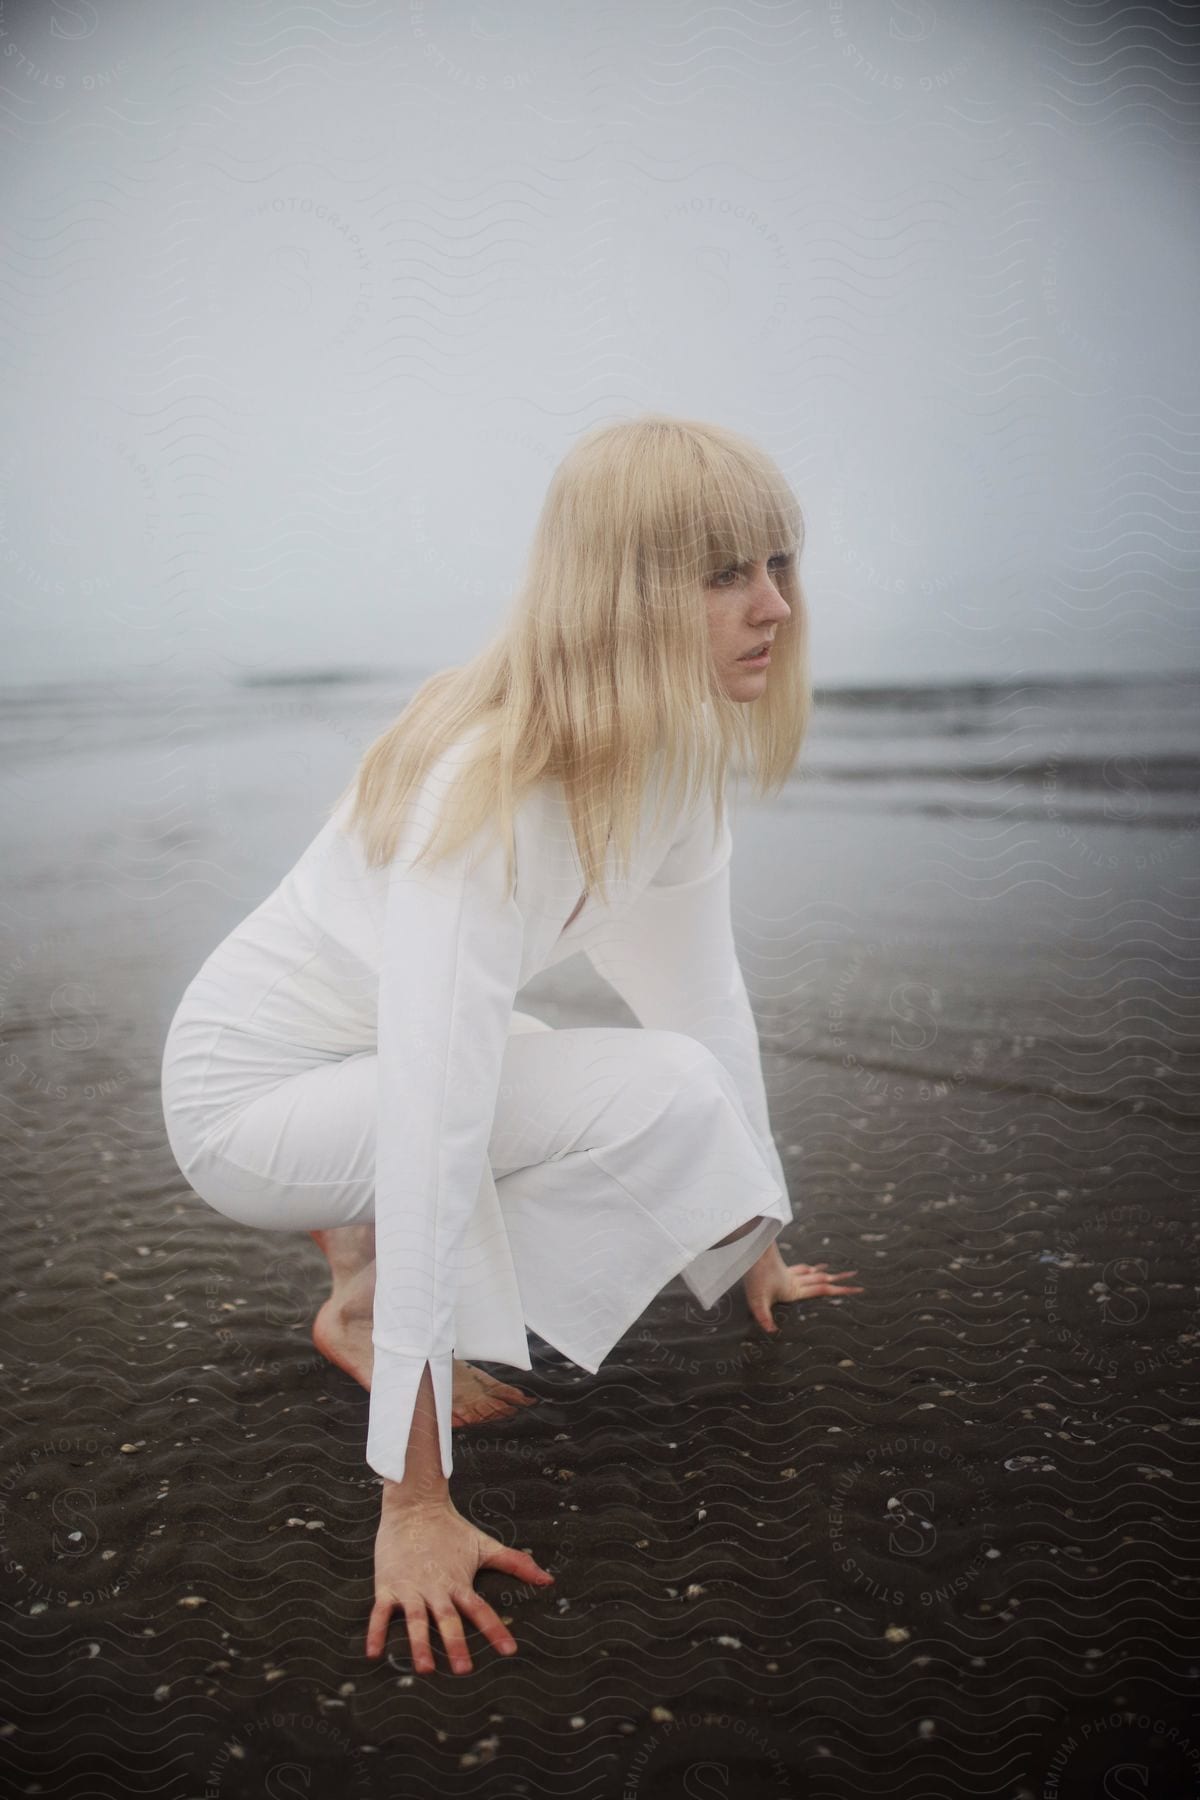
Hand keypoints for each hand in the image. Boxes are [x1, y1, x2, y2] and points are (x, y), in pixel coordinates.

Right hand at [365, 1493, 554, 1673]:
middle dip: (456, 1644)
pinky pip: (380, 1613)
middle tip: (465, 1669)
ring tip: (425, 1668)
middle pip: (448, 1619)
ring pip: (416, 1620)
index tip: (509, 1650)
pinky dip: (376, 1632)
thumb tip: (548, 1580)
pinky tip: (373, 1654)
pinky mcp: (388, 1585)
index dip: (496, 1629)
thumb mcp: (484, 1545)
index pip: (481, 1609)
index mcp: (459, 1582)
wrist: (415, 1505)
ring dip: (419, 1644)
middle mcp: (436, 1587)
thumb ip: (515, 1563)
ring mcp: (410, 1587)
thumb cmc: (451, 1529)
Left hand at [742, 1243, 862, 1333]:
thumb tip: (772, 1332)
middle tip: (856, 1279)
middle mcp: (796, 1282)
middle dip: (840, 1281)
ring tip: (836, 1272)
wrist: (750, 1252)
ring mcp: (790, 1273)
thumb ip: (764, 1317)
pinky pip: (801, 1268)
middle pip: (823, 1280)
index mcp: (795, 1291)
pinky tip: (811, 1267)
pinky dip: (810, 1268)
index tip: (857, 1289)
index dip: (841, 1290)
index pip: (824, 1290)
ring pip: (813, 1273)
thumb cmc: (754, 1277)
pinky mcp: (782, 1268)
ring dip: (826, 1273)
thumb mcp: (757, 1301)